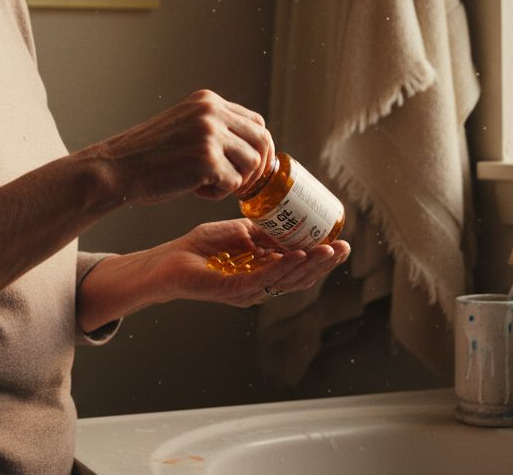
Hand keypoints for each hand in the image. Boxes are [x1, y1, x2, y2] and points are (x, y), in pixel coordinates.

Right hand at [84, 89, 274, 205]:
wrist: (117, 168)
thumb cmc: (149, 155)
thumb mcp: (185, 125)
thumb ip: (215, 127)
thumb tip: (254, 148)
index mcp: (208, 101)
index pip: (256, 122)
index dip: (258, 147)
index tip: (250, 166)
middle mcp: (212, 113)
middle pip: (261, 141)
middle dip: (257, 167)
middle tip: (238, 183)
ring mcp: (210, 135)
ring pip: (252, 164)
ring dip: (235, 181)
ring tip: (208, 184)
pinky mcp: (207, 161)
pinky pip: (234, 184)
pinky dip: (218, 194)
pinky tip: (196, 190)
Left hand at [154, 219, 351, 306]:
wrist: (168, 260)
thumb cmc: (202, 248)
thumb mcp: (241, 231)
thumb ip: (264, 231)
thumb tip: (289, 222)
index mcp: (265, 274)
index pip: (300, 269)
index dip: (322, 258)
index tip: (341, 242)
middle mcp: (261, 286)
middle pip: (301, 278)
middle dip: (324, 263)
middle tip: (343, 247)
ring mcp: (249, 291)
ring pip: (287, 281)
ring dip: (310, 265)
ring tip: (329, 250)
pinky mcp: (233, 290)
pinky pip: (264, 279)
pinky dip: (284, 267)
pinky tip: (299, 254)